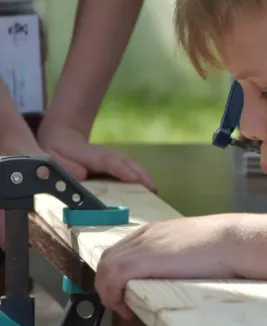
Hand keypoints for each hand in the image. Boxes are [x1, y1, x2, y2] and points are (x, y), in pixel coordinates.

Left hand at [37, 123, 155, 190]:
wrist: (62, 135)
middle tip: (153, 189)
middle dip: (140, 174)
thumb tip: (82, 174)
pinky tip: (148, 186)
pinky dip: (141, 175)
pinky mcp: (115, 161)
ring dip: (144, 175)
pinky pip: (130, 167)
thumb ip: (66, 166)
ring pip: (131, 163)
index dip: (122, 170)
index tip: (135, 179)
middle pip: (126, 161)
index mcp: (90, 155)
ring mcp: (112, 156)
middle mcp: (105, 154)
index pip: (109, 162)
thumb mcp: (53, 157)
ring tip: (154, 190)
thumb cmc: (56, 151)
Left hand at [95, 214, 238, 319]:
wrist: (233, 240)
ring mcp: (142, 246)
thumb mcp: (195, 247)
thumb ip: (181, 255)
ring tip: (123, 308)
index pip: (123, 249)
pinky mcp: (142, 260)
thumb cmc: (225, 244)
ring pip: (106, 267)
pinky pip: (112, 277)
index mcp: (156, 230)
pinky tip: (126, 308)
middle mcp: (144, 235)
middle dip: (109, 283)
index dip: (119, 272)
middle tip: (122, 303)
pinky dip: (112, 295)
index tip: (129, 290)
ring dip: (108, 291)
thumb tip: (182, 272)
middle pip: (108, 258)